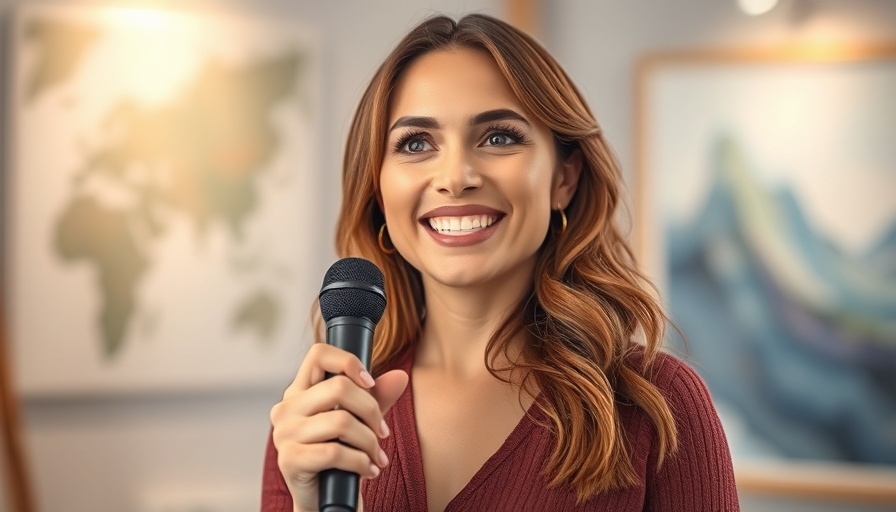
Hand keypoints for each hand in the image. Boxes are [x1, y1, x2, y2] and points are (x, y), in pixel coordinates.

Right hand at [269, 343, 408, 511]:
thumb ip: (377, 398)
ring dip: (370, 441)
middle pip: (339, 387)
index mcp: (299, 392)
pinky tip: (368, 470)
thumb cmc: (339, 458)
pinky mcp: (289, 459)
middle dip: (372, 411)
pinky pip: (335, 452)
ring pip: (341, 421)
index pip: (319, 354)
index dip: (349, 362)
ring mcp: (284, 434)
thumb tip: (400, 377)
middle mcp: (286, 408)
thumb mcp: (361, 422)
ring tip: (378, 456)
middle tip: (383, 432)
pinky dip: (361, 462)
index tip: (371, 383)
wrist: (324, 502)